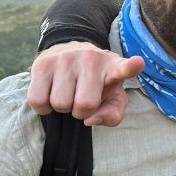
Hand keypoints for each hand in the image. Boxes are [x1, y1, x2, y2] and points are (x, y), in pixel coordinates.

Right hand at [28, 42, 143, 126]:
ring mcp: (66, 59)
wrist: (69, 54)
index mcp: (113, 67)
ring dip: (62, 108)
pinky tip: (51, 95)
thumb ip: (112, 114)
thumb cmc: (97, 84)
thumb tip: (90, 120)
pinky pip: (37, 101)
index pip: (124, 68)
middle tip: (81, 99)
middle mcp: (91, 59)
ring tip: (67, 94)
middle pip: (84, 105)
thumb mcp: (112, 98)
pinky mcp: (42, 63)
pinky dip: (43, 108)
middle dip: (81, 111)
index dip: (130, 67)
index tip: (137, 63)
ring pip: (59, 104)